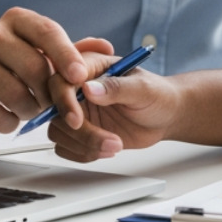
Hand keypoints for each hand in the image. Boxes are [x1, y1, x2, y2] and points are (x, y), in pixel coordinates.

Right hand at [0, 7, 111, 131]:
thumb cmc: (13, 65)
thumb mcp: (44, 52)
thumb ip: (76, 51)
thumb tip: (105, 46)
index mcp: (17, 20)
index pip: (47, 32)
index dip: (67, 55)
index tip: (81, 76)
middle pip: (35, 68)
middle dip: (48, 92)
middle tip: (49, 102)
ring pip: (17, 95)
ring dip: (30, 110)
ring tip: (27, 106)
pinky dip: (9, 123)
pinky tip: (7, 115)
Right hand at [47, 58, 183, 161]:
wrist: (165, 116)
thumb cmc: (158, 95)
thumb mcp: (143, 88)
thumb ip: (116, 87)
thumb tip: (89, 88)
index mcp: (91, 68)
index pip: (62, 81)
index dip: (65, 102)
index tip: (78, 120)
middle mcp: (79, 89)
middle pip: (56, 111)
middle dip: (79, 131)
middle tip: (108, 141)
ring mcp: (78, 111)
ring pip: (59, 132)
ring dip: (84, 145)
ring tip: (115, 145)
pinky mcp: (80, 132)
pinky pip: (65, 147)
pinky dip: (83, 154)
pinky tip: (107, 149)